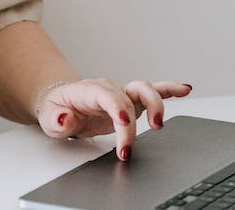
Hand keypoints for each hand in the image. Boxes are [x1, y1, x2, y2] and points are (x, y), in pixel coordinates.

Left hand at [36, 79, 192, 160]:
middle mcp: (109, 89)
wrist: (62, 104)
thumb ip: (57, 119)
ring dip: (157, 104)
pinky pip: (154, 92)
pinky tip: (185, 89)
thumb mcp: (49, 117)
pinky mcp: (132, 102)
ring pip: (145, 90)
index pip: (107, 96)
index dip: (118, 108)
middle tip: (130, 145)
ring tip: (159, 124)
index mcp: (89, 90)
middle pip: (129, 96)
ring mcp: (122, 94)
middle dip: (134, 121)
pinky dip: (170, 90)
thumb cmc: (58, 109)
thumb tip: (65, 118)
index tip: (124, 123)